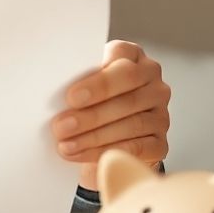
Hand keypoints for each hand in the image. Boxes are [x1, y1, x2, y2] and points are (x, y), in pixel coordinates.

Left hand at [52, 40, 169, 190]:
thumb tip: (53, 98)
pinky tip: (82, 154)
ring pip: (131, 123)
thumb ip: (75, 82)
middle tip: (61, 126)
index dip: (98, 81)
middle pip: (127, 95)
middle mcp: (153, 83)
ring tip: (65, 144)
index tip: (71, 97)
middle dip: (91, 113)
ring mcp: (160, 113)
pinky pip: (137, 147)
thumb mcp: (80, 86)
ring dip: (93, 136)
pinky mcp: (160, 142)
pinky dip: (106, 152)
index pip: (123, 58)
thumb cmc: (87, 102)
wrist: (102, 138)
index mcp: (133, 58)